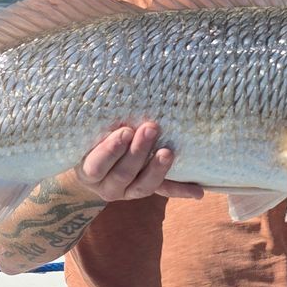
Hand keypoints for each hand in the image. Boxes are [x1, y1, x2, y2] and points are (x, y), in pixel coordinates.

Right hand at [73, 122, 204, 201]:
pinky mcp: (145, 190)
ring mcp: (127, 192)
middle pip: (122, 174)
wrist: (95, 161)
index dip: (110, 151)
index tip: (125, 131)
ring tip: (168, 152)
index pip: (96, 166)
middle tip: (151, 128)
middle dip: (138, 152)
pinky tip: (198, 191)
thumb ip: (100, 124)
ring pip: (143, 186)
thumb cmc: (90, 138)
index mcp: (88, 172)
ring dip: (157, 169)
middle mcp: (106, 186)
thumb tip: (108, 94)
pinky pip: (163, 191)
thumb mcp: (89, 133)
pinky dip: (181, 190)